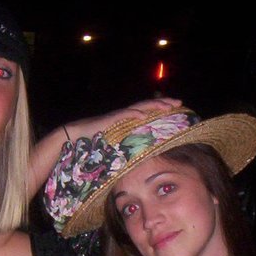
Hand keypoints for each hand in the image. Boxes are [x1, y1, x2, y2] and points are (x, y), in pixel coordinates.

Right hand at [63, 97, 184, 142]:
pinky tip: (144, 115)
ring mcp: (119, 115)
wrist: (76, 135)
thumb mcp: (117, 142)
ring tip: (167, 105)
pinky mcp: (110, 119)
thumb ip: (128, 143)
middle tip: (179, 103)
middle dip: (164, 103)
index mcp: (129, 119)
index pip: (149, 110)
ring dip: (154, 105)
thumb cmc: (95, 140)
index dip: (162, 108)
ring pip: (140, 107)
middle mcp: (126, 114)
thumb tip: (141, 152)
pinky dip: (135, 114)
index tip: (176, 109)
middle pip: (148, 105)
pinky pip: (125, 115)